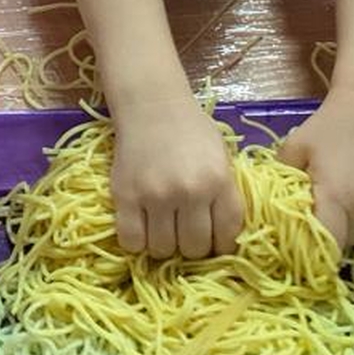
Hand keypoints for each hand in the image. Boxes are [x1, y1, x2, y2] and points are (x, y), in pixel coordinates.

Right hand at [112, 96, 243, 258]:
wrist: (153, 105)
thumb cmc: (191, 131)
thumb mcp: (221, 157)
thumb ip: (226, 194)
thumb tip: (226, 239)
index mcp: (218, 180)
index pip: (227, 236)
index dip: (222, 246)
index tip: (214, 243)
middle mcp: (190, 191)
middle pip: (194, 249)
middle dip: (192, 247)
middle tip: (185, 233)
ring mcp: (156, 195)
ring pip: (163, 249)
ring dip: (164, 245)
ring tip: (163, 227)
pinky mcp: (126, 196)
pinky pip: (132, 242)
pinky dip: (137, 242)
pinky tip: (142, 227)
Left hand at [281, 87, 353, 247]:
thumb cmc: (328, 126)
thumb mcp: (294, 148)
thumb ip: (281, 183)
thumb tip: (271, 214)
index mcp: (335, 196)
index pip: (325, 247)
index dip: (312, 252)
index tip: (302, 248)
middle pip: (345, 245)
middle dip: (331, 236)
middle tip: (321, 215)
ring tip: (343, 207)